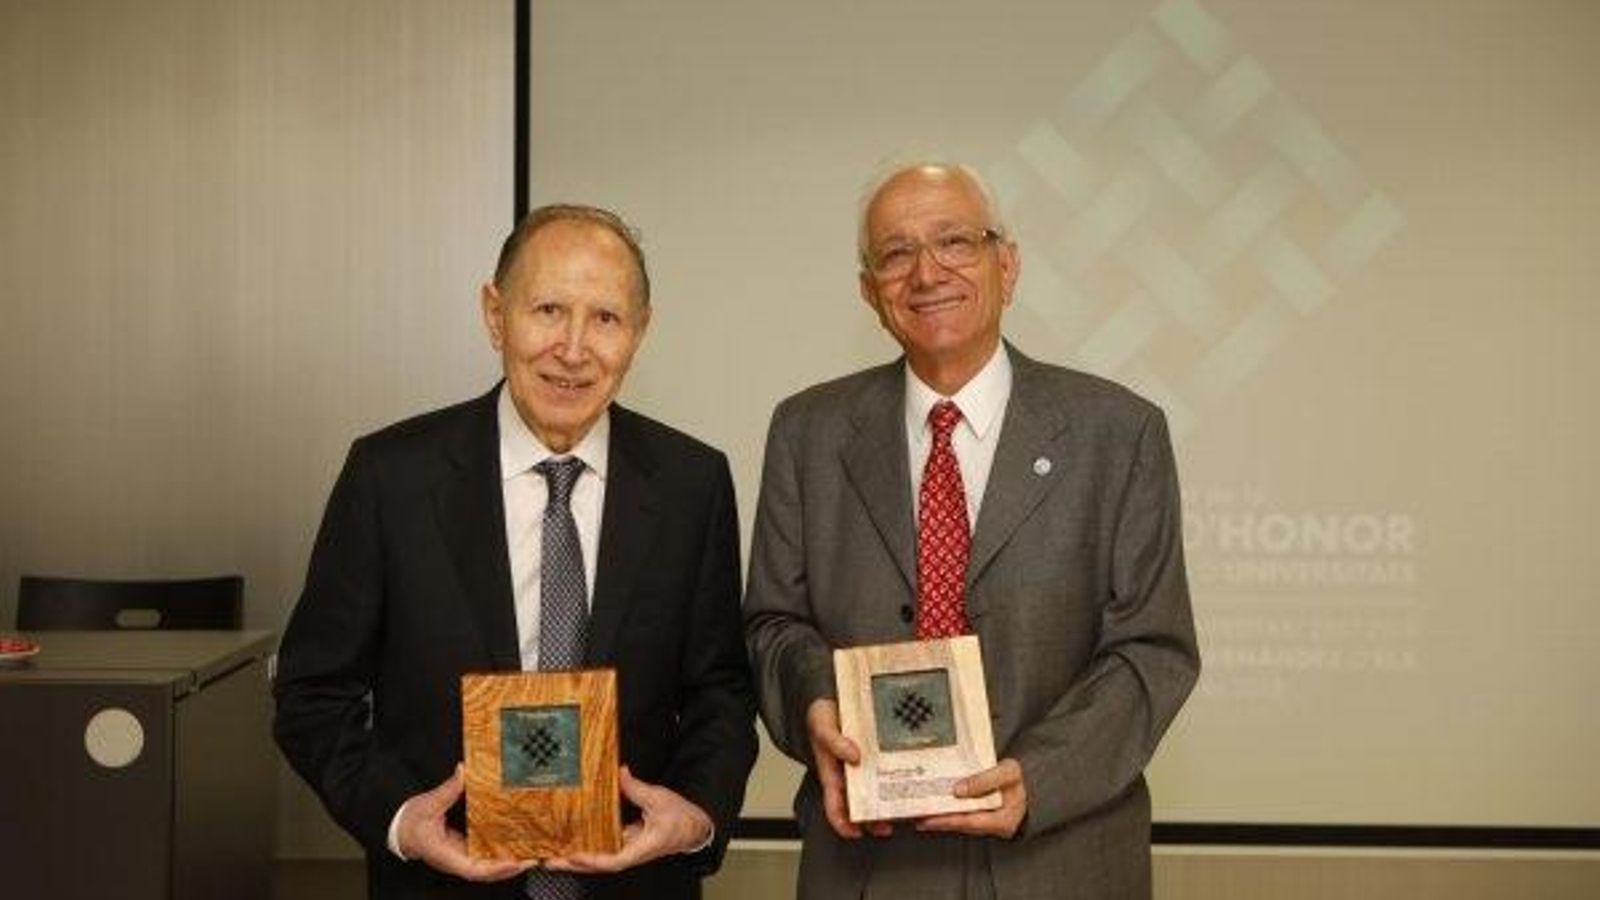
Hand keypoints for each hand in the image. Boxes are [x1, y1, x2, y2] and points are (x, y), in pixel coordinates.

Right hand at [396, 766, 532, 880]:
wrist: (400, 829)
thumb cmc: (410, 822)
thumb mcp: (428, 804)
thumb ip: (447, 790)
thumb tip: (462, 771)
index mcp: (447, 855)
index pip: (474, 869)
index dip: (496, 869)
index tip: (514, 863)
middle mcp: (457, 860)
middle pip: (488, 871)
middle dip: (511, 867)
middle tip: (534, 857)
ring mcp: (462, 856)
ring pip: (489, 865)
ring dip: (509, 862)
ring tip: (531, 852)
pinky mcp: (465, 849)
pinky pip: (485, 855)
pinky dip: (500, 853)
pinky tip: (515, 843)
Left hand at [545, 767, 713, 872]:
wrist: (693, 827)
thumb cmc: (680, 819)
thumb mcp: (659, 799)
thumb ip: (636, 788)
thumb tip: (620, 773)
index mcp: (640, 848)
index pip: (612, 861)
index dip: (591, 860)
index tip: (573, 855)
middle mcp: (630, 852)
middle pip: (597, 863)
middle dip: (572, 863)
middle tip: (548, 859)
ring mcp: (626, 848)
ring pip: (597, 856)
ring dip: (575, 856)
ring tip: (551, 851)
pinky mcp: (625, 841)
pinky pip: (602, 845)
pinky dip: (586, 844)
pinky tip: (571, 838)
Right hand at [805, 699, 891, 838]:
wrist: (835, 697)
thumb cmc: (824, 715)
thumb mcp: (822, 725)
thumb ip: (834, 741)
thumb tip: (852, 756)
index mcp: (832, 774)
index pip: (834, 806)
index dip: (842, 823)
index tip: (854, 833)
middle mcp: (850, 775)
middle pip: (861, 805)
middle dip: (874, 820)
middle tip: (888, 826)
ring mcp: (866, 767)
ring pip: (879, 792)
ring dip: (891, 804)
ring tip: (905, 811)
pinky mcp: (880, 756)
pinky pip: (890, 771)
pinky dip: (900, 779)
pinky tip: (912, 783)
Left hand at [916, 758, 1027, 838]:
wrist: (1020, 784)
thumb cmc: (1016, 779)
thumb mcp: (1009, 773)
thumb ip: (986, 780)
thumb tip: (959, 789)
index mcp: (1003, 820)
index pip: (974, 822)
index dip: (952, 819)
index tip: (933, 815)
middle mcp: (991, 827)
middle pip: (961, 825)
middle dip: (938, 821)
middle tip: (919, 816)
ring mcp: (983, 824)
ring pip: (957, 823)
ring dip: (938, 818)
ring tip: (918, 813)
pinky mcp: (975, 818)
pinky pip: (958, 817)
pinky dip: (944, 813)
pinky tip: (930, 809)